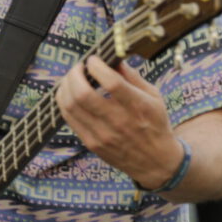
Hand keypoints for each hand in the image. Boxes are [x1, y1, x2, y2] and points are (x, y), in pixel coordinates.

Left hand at [55, 56, 182, 190]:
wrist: (155, 162)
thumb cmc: (155, 124)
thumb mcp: (154, 96)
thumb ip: (133, 77)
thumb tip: (113, 59)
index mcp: (137, 106)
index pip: (111, 82)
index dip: (97, 66)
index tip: (93, 59)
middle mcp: (118, 121)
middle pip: (83, 94)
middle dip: (75, 74)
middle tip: (78, 67)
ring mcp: (102, 135)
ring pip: (71, 106)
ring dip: (66, 87)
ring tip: (71, 78)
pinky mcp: (92, 144)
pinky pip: (69, 119)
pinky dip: (65, 102)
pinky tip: (70, 94)